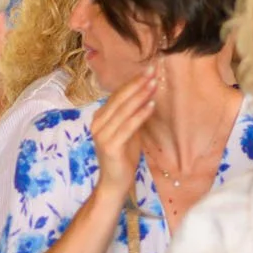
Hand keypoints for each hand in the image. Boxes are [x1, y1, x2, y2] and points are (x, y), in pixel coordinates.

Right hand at [89, 69, 157, 202]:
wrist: (115, 183)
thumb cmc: (123, 157)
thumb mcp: (128, 131)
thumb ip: (131, 115)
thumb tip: (146, 94)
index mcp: (100, 118)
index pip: (117, 95)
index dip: (133, 81)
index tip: (149, 69)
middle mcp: (97, 123)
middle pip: (120, 99)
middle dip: (138, 83)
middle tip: (153, 70)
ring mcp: (102, 134)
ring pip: (124, 110)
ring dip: (141, 95)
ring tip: (154, 84)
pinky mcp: (110, 146)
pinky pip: (128, 126)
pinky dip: (140, 114)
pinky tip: (151, 105)